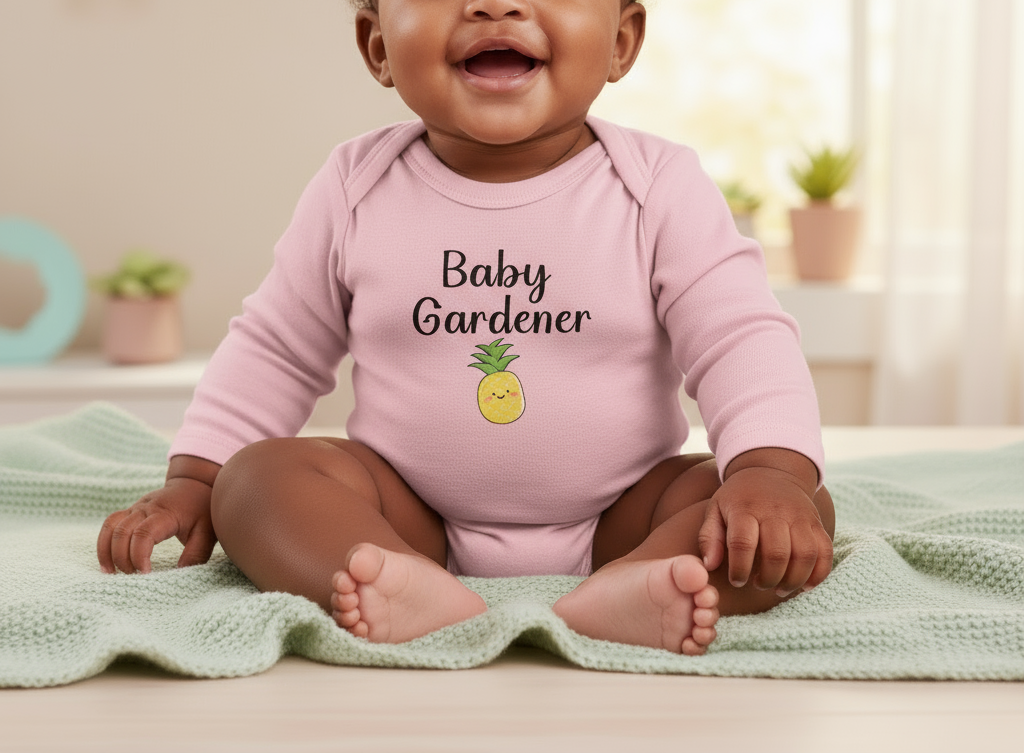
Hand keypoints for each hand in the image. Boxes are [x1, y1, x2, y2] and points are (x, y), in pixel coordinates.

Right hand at [97, 455, 220, 573]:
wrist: (194, 484)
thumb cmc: (202, 510)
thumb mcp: (207, 532)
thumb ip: (196, 553)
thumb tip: (179, 573)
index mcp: (165, 514)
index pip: (144, 534)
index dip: (139, 555)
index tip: (146, 573)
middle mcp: (146, 508)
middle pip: (123, 532)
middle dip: (123, 557)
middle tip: (134, 576)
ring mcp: (135, 508)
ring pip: (111, 527)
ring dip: (107, 551)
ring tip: (112, 573)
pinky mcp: (129, 511)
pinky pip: (109, 525)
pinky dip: (104, 543)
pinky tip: (107, 563)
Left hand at [697, 449, 831, 595]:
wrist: (772, 470)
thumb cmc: (739, 498)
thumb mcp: (716, 509)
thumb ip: (709, 537)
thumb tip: (709, 565)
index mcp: (746, 508)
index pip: (743, 543)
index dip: (740, 569)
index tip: (736, 581)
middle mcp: (776, 511)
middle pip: (777, 553)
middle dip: (768, 578)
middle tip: (758, 585)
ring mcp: (800, 516)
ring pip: (805, 555)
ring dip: (793, 580)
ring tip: (779, 589)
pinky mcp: (817, 522)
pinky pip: (825, 551)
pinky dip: (819, 573)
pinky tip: (804, 586)